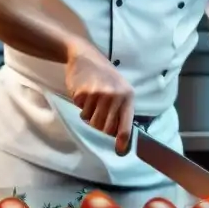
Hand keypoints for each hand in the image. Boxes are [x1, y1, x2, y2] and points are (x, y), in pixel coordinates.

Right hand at [65, 41, 134, 155]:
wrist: (85, 56)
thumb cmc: (104, 75)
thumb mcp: (118, 88)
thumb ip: (120, 109)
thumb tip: (118, 135)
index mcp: (127, 96)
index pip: (126, 124)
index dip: (123, 140)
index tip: (120, 151)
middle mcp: (115, 96)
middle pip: (105, 127)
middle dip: (99, 126)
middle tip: (96, 114)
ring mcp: (98, 94)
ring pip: (91, 121)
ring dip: (89, 115)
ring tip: (91, 100)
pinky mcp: (83, 93)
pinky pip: (81, 111)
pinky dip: (81, 106)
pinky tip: (83, 93)